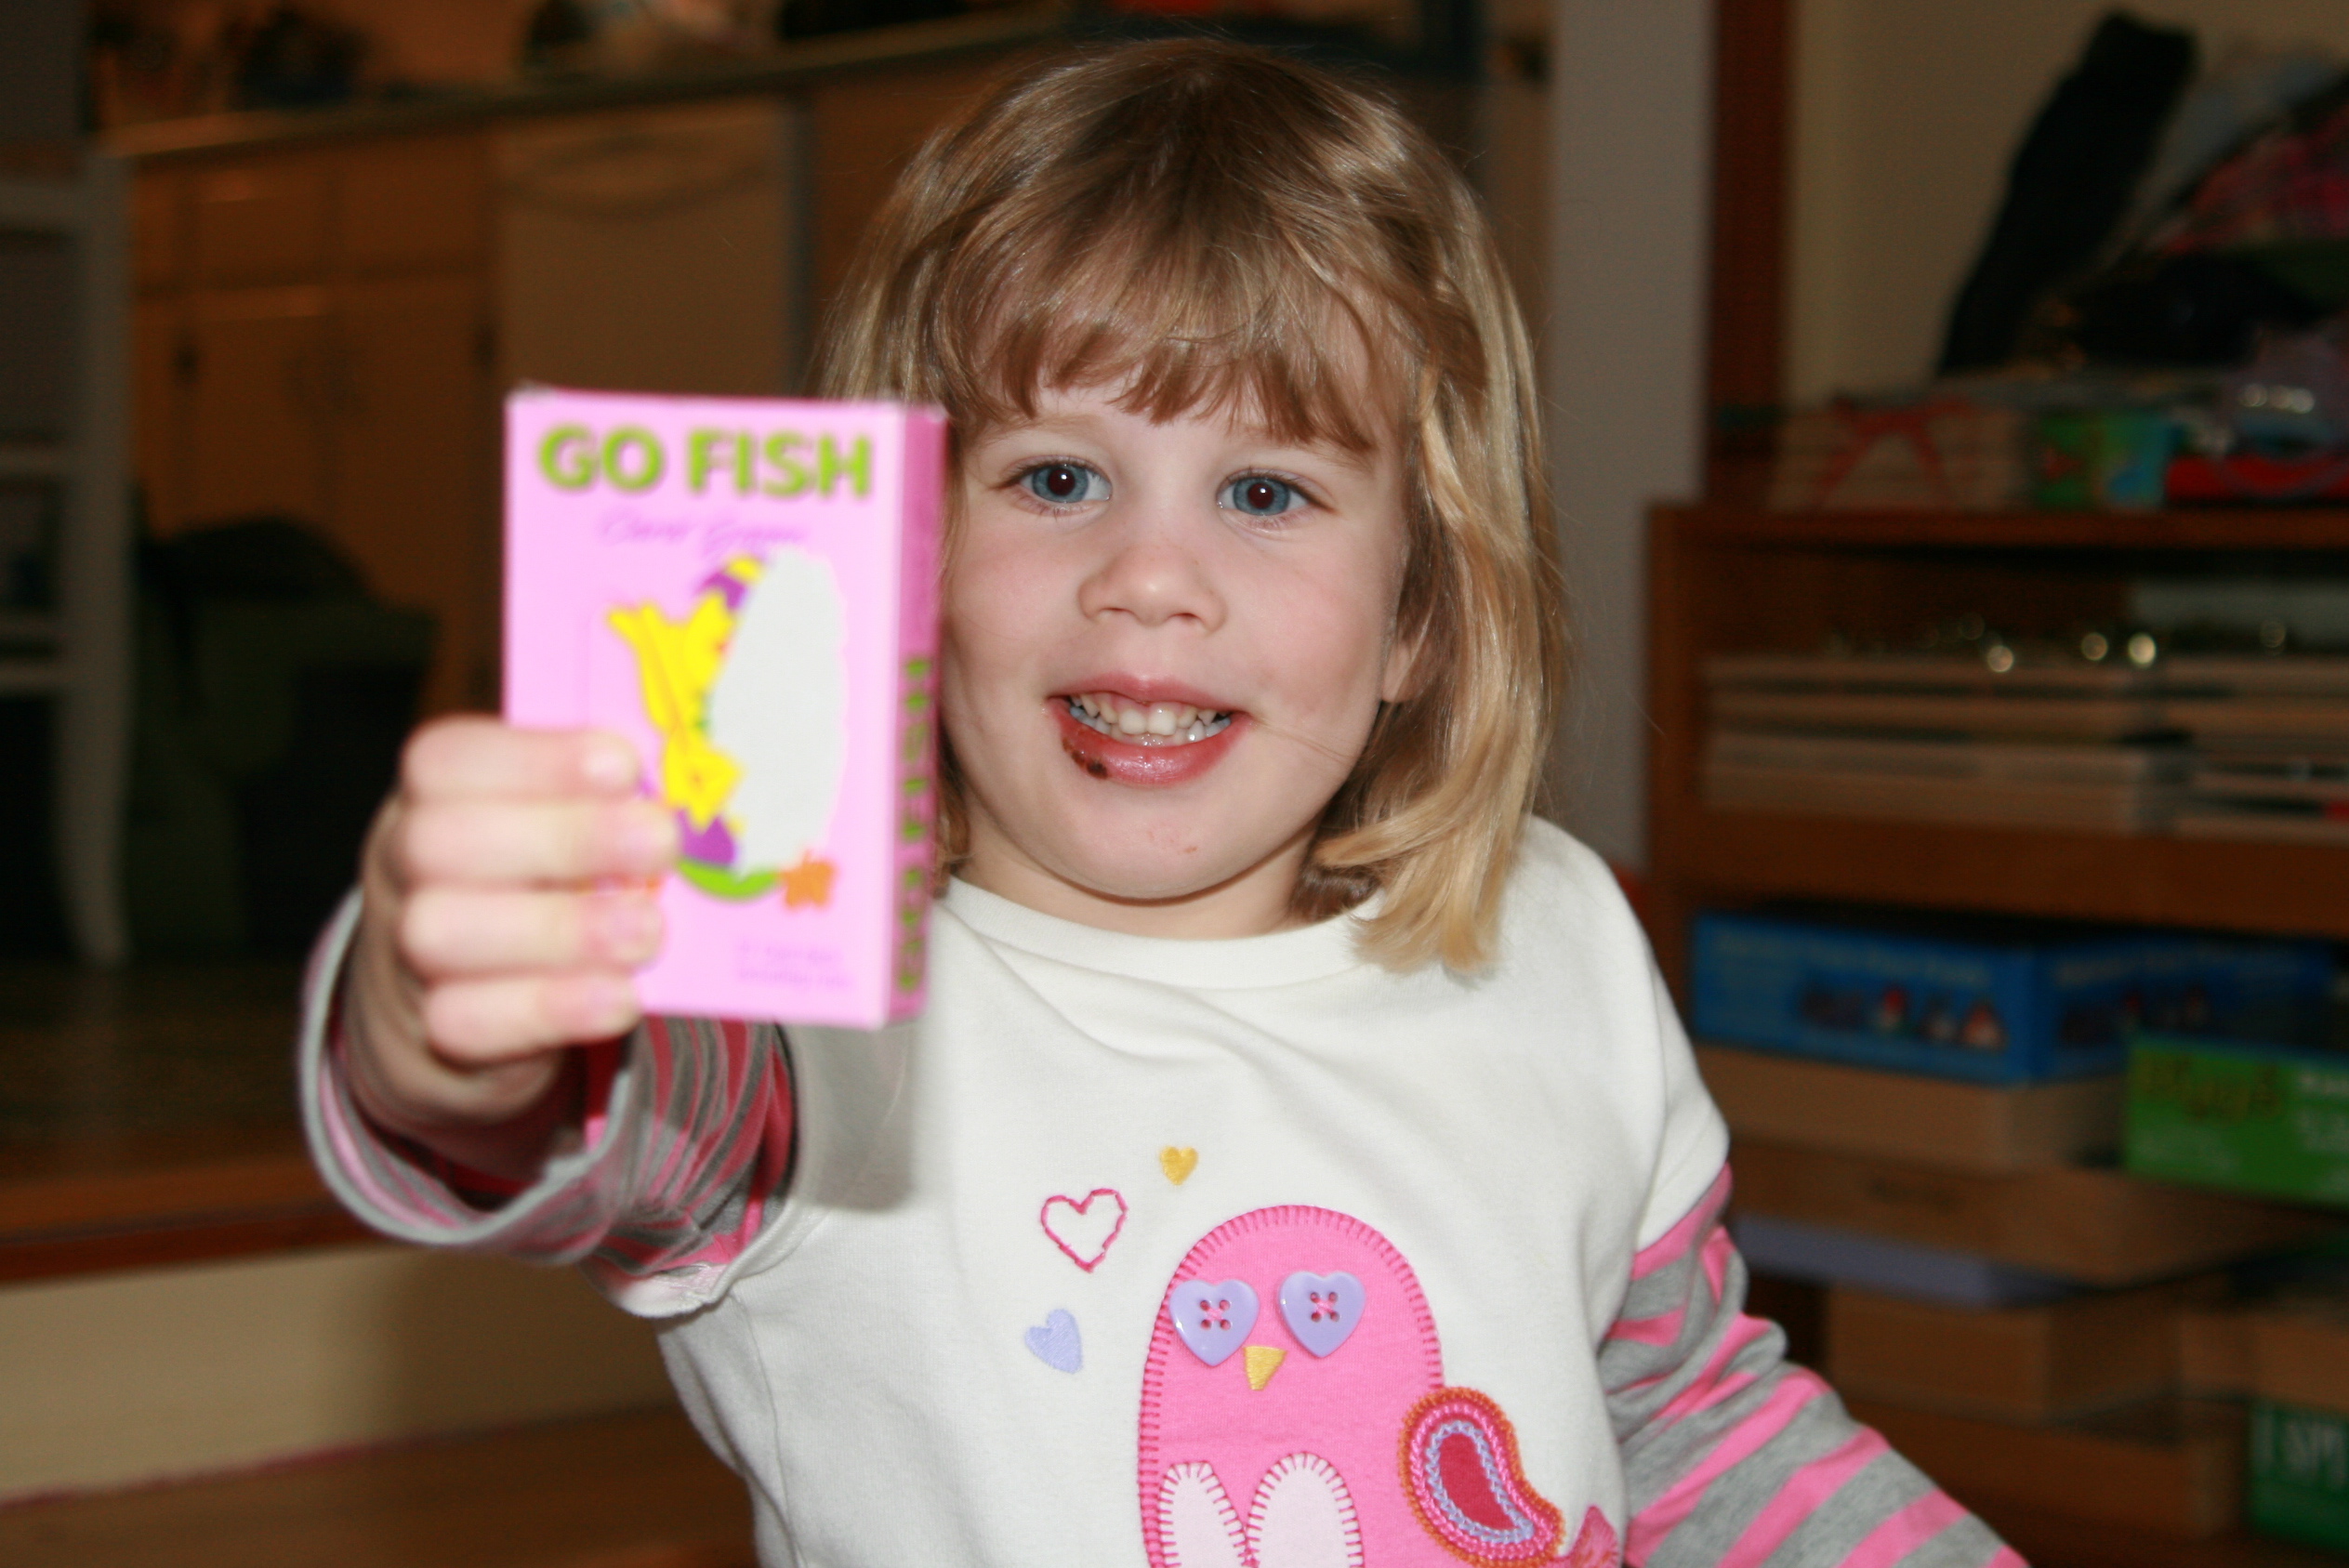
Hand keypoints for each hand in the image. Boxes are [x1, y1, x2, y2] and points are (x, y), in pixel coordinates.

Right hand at [341, 717, 677, 1176]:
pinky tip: (622, 997)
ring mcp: (406, 951)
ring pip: (443, 931)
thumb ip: (606, 801)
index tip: (624, 766)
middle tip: (662, 842)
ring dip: (560, 929)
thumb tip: (703, 785)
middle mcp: (404, 863)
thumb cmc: (537, 882)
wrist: (466, 1005)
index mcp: (437, 793)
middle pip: (441, 840)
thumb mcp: (559, 825)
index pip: (449, 758)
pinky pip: (468, 1021)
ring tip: (650, 931)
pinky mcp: (433, 1033)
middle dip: (564, 837)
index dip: (536, 758)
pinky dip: (553, 1008)